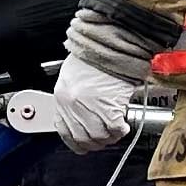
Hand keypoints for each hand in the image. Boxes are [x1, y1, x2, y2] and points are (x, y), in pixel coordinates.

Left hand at [45, 56, 160, 153]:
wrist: (108, 42)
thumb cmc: (92, 55)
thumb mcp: (71, 76)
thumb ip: (73, 98)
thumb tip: (79, 116)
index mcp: (61, 96)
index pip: (64, 131)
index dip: (75, 142)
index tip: (83, 143)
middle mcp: (73, 104)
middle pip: (82, 138)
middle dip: (94, 143)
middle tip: (103, 138)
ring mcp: (90, 106)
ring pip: (99, 136)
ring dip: (108, 138)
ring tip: (114, 132)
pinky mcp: (109, 106)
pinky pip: (115, 128)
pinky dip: (120, 131)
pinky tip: (123, 125)